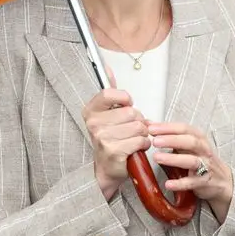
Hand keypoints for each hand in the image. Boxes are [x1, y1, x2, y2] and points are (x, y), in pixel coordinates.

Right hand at [82, 84, 149, 200]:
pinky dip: (144, 145)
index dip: (124, 99)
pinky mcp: (114, 151)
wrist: (107, 168)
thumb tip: (107, 67)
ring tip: (133, 139)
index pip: (109, 93)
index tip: (126, 105)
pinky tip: (136, 148)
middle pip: (131, 112)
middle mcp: (93, 124)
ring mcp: (102, 138)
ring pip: (138, 127)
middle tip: (131, 129)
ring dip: (142, 134)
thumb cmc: (111, 139)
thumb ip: (110, 92)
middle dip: (138, 121)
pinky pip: (140, 140)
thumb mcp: (107, 114)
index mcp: (90, 111)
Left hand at [148, 121, 232, 221]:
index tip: (151, 128)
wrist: (221, 180)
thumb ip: (169, 135)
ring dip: (173, 159)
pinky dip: (180, 183)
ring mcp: (205, 166)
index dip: (168, 127)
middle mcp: (203, 150)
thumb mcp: (187, 144)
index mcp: (199, 138)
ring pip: (191, 160)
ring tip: (157, 158)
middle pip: (189, 142)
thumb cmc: (200, 158)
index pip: (184, 128)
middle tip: (155, 141)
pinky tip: (168, 184)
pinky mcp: (204, 182)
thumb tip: (148, 124)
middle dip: (171, 140)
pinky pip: (192, 182)